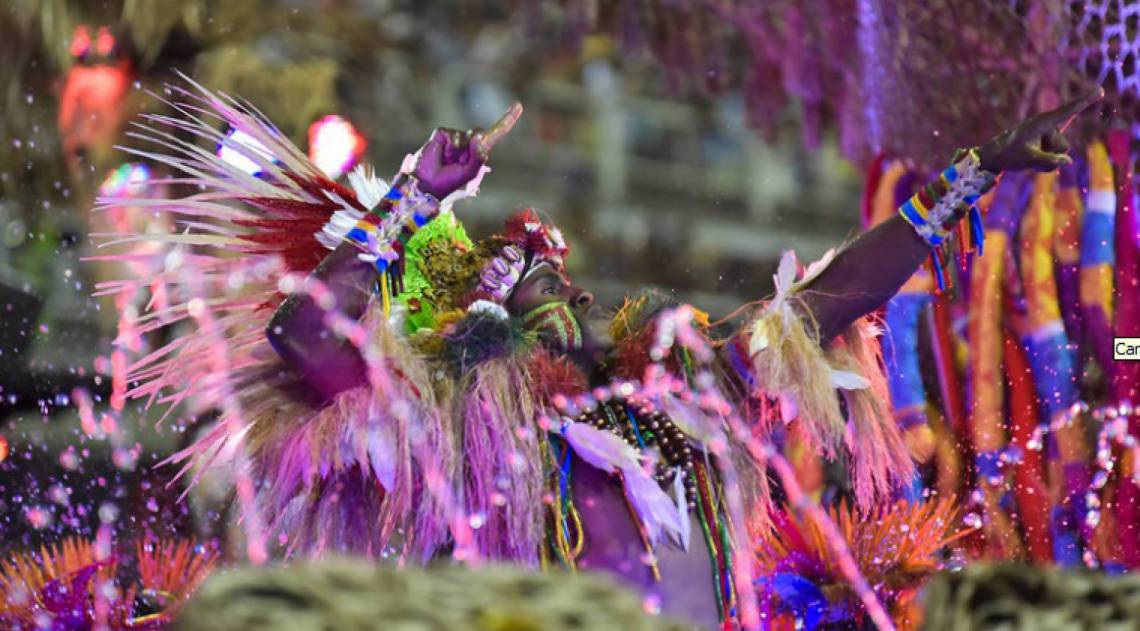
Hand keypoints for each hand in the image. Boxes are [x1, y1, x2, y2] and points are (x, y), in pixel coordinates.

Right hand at [413, 102, 522, 198]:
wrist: (429, 186)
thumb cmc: (451, 183)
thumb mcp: (471, 173)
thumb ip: (478, 156)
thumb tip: (476, 135)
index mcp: (478, 152)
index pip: (496, 133)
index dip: (507, 119)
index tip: (518, 105)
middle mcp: (468, 142)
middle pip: (480, 133)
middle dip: (473, 149)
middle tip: (460, 164)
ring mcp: (455, 137)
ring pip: (466, 137)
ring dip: (459, 153)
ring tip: (449, 162)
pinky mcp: (442, 135)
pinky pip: (452, 136)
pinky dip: (450, 148)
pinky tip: (444, 156)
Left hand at [977, 88, 1102, 172]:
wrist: (992, 157)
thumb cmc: (1008, 155)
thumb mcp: (1027, 160)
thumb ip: (1048, 161)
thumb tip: (1068, 161)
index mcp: (1042, 123)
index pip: (1068, 111)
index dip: (1085, 101)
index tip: (1100, 90)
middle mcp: (1046, 126)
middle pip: (1063, 146)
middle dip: (1051, 155)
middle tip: (1028, 154)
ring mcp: (1046, 134)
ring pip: (1060, 153)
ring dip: (1046, 160)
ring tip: (1027, 156)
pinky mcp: (1044, 141)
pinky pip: (1054, 157)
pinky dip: (1045, 162)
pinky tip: (1030, 159)